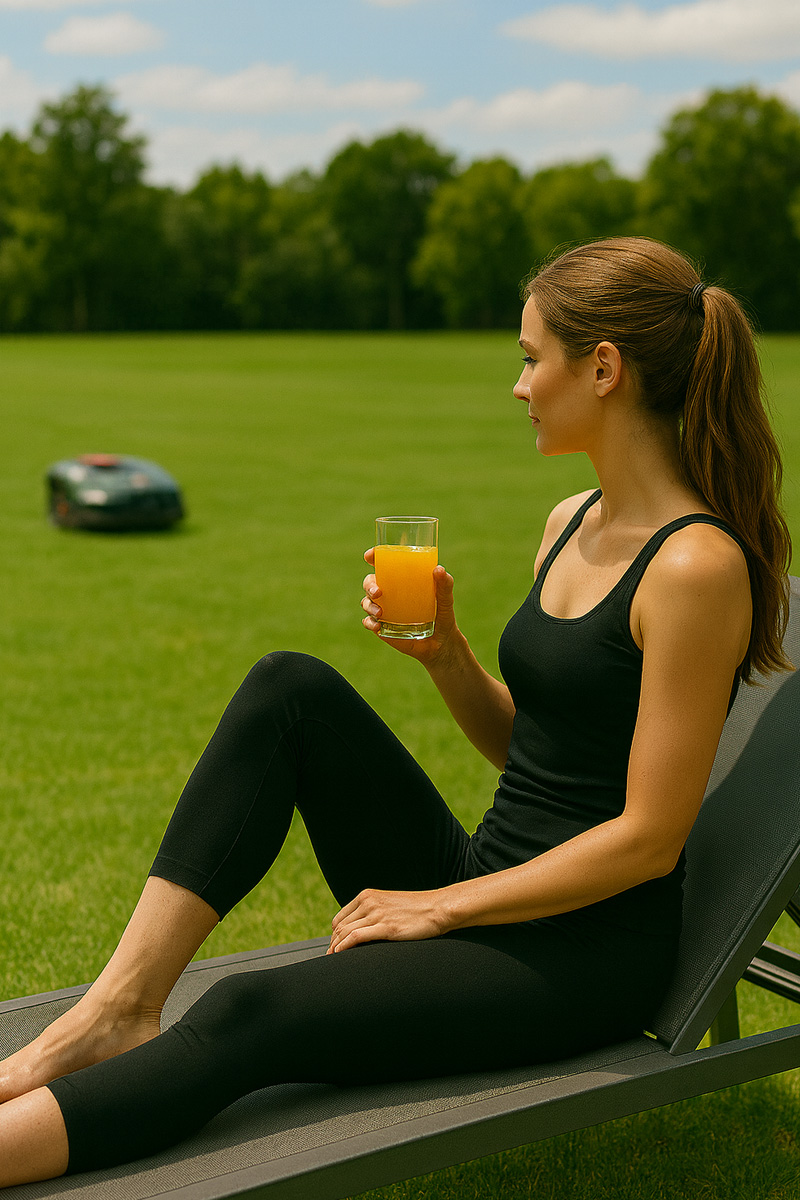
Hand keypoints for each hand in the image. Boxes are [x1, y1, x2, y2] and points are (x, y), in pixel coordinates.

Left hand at [327, 886, 450, 953]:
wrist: (438, 908)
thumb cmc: (417, 910)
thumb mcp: (389, 904)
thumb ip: (374, 912)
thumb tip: (362, 929)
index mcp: (367, 895)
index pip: (340, 918)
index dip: (334, 935)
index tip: (334, 948)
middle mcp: (369, 902)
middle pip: (340, 926)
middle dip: (333, 944)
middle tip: (330, 959)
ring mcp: (377, 914)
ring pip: (345, 932)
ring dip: (335, 948)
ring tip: (333, 961)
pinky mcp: (386, 927)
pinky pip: (356, 937)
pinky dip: (344, 947)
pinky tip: (340, 956)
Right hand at [360, 549, 457, 666]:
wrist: (441, 643)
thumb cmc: (442, 615)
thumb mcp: (445, 599)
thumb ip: (444, 585)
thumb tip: (438, 569)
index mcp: (401, 580)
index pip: (383, 564)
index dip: (374, 557)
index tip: (369, 556)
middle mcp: (390, 593)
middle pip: (370, 582)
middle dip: (369, 585)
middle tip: (378, 592)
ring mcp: (384, 609)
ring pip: (366, 602)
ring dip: (369, 605)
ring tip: (380, 613)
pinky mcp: (382, 626)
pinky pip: (369, 622)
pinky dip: (369, 623)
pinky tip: (378, 626)